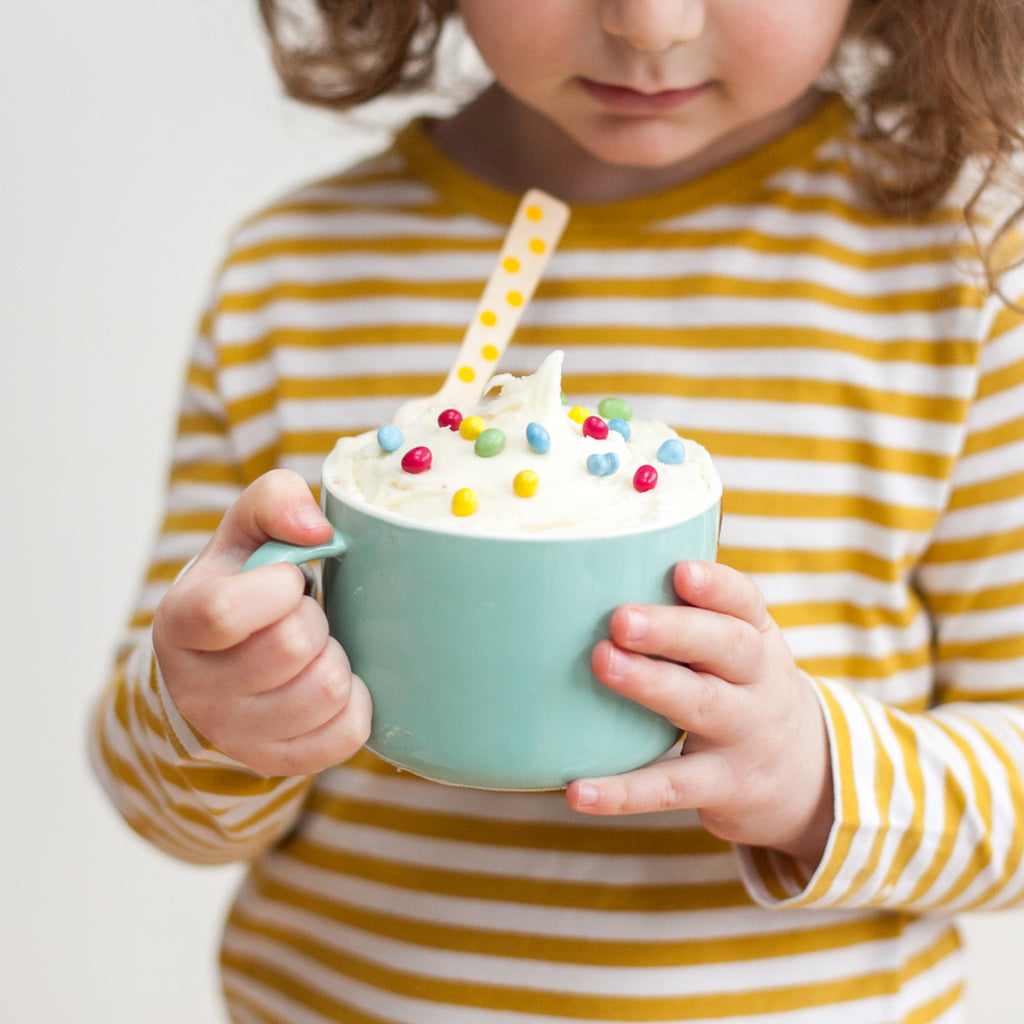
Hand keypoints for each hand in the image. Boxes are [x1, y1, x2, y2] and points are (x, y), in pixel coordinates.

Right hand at [152, 470, 371, 776]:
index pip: (225, 611)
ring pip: (326, 692)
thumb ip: (274, 501)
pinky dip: (356, 701)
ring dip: (336, 658)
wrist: (218, 668)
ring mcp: (236, 734)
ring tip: (315, 649)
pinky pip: (348, 734)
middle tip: (303, 615)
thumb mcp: (244, 534)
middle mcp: (197, 689)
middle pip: (293, 647)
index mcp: (179, 623)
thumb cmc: (241, 588)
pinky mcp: (277, 763)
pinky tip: (328, 680)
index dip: (278, 586)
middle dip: (316, 618)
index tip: (290, 578)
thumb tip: (319, 531)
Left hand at [566, 560, 832, 866]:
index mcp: (757, 637)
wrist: (808, 777)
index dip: (716, 586)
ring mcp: (743, 736)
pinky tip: (577, 791)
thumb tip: (589, 580)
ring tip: (602, 663)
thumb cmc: (742, 689)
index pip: (745, 602)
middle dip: (674, 630)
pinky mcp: (722, 787)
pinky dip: (622, 792)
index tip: (681, 571)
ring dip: (650, 685)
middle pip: (726, 648)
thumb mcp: (739, 649)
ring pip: (700, 706)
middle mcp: (758, 682)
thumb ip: (689, 616)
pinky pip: (669, 788)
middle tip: (622, 618)